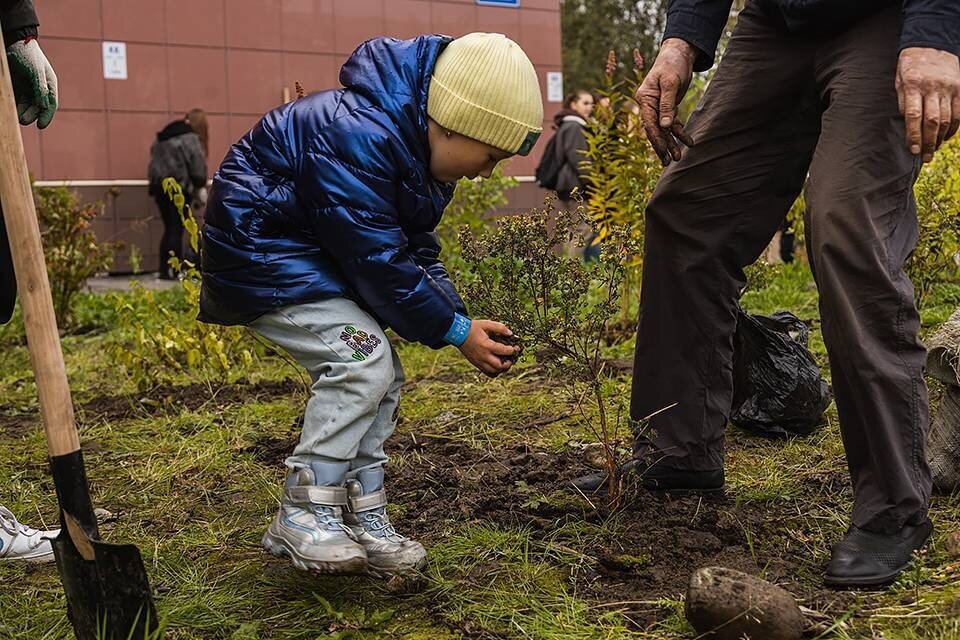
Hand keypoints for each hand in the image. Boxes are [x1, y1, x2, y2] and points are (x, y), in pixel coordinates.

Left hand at [6, 38, 57, 128]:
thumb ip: (41, 88)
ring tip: (16, 117)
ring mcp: (29, 87)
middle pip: (38, 107)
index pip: (51, 104)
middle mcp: (41, 88)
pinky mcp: (18, 86)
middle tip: (23, 121)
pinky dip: (16, 106)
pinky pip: (18, 99)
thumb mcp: (36, 71)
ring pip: (27, 106)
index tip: (41, 126)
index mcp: (50, 84)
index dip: (47, 116)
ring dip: (23, 112)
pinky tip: (12, 109)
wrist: (13, 41)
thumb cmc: (27, 54)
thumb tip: (46, 106)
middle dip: (32, 115)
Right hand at [458, 319, 520, 376]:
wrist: (458, 334)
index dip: (512, 350)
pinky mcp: (476, 364)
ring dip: (502, 368)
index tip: (516, 348)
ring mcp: (479, 362)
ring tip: (506, 362)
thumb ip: (500, 327)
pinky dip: (495, 372)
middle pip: (500, 365)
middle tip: (512, 357)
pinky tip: (498, 366)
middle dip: (509, 362)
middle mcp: (483, 356)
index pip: (503, 351)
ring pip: (494, 371)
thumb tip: (511, 333)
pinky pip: (488, 373)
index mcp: (486, 345)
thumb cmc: (472, 328)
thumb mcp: (486, 324)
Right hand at [636, 38, 696, 165]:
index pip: (649, 123)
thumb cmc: (672, 65)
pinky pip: (672, 123)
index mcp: (644, 99)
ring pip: (664, 129)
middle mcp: (649, 105)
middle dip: (662, 147)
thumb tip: (664, 126)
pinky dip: (679, 133)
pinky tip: (688, 142)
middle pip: (654, 130)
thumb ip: (667, 105)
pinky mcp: (668, 106)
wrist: (678, 53)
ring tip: (678, 159)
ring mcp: (657, 107)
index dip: (656, 139)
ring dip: (671, 143)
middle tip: (669, 163)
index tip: (663, 152)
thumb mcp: (671, 83)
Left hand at [896, 47, 959, 162]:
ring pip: (946, 118)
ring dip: (940, 137)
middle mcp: (933, 87)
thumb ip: (903, 102)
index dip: (914, 135)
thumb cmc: (910, 66)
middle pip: (932, 120)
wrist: (932, 44)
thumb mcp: (900, 81)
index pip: (913, 116)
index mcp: (913, 86)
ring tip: (934, 149)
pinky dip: (953, 127)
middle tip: (925, 157)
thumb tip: (908, 125)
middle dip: (928, 141)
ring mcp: (949, 88)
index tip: (913, 150)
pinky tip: (945, 137)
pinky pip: (958, 112)